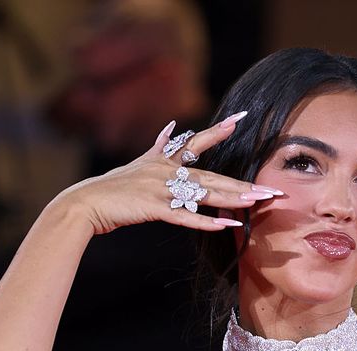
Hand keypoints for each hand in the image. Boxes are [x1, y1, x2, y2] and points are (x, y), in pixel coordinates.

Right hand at [52, 113, 283, 234]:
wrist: (85, 204)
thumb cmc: (113, 189)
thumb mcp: (139, 163)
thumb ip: (159, 147)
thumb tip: (172, 129)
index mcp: (164, 160)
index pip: (197, 142)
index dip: (218, 131)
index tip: (240, 119)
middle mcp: (166, 171)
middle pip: (212, 177)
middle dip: (243, 185)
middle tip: (271, 189)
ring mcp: (160, 189)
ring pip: (204, 195)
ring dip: (233, 200)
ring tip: (258, 203)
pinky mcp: (153, 208)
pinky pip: (185, 216)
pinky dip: (206, 222)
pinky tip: (227, 226)